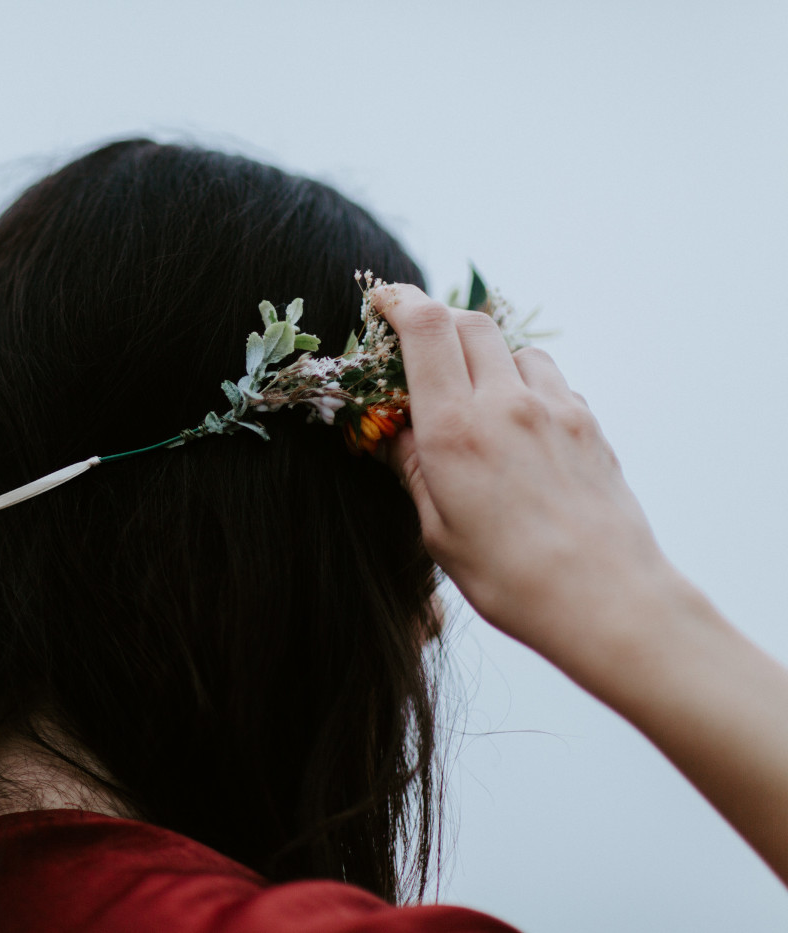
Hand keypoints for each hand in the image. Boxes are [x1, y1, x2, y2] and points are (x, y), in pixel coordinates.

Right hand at [376, 284, 787, 887]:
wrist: (605, 599)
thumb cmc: (511, 578)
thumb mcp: (438, 530)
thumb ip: (414, 470)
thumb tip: (394, 436)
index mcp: (455, 428)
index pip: (425, 327)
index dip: (398, 300)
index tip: (382, 302)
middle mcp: (506, 404)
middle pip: (471, 323)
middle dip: (439, 326)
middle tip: (421, 358)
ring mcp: (554, 410)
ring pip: (515, 347)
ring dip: (488, 356)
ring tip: (474, 396)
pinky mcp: (589, 426)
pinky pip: (551, 381)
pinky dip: (526, 385)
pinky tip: (519, 426)